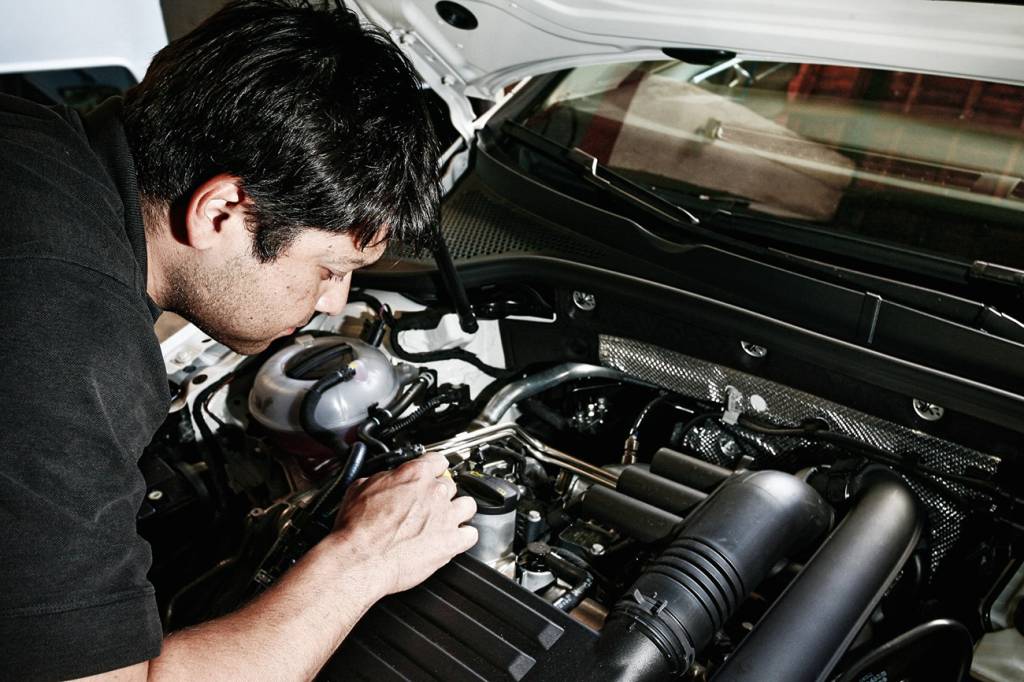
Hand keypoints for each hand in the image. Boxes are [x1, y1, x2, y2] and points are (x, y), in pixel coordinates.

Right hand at [330, 453, 477, 596]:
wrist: (361, 558)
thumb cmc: (358, 528)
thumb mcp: (361, 487)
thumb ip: (383, 479)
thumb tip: (387, 479)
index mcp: (415, 474)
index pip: (437, 460)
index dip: (433, 468)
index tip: (430, 473)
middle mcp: (435, 492)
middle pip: (450, 484)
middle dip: (440, 493)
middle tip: (427, 504)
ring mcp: (446, 517)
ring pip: (468, 505)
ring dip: (459, 511)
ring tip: (446, 519)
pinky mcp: (451, 542)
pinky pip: (471, 535)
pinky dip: (464, 537)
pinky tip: (455, 539)